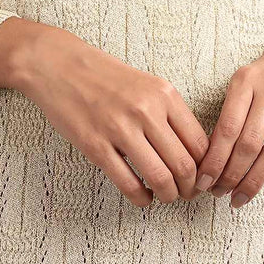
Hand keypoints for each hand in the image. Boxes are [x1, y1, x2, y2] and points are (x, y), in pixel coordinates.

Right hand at [14, 23, 209, 206]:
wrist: (59, 65)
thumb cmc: (104, 75)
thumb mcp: (146, 83)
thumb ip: (169, 112)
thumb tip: (192, 151)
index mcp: (163, 93)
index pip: (199, 142)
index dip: (204, 168)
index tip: (201, 177)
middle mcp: (146, 110)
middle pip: (183, 164)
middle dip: (189, 188)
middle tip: (186, 193)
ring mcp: (119, 128)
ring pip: (160, 178)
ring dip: (168, 195)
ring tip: (165, 196)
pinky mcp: (95, 145)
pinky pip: (128, 183)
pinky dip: (141, 198)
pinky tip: (143, 197)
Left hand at [193, 29, 263, 208]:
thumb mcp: (248, 81)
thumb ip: (232, 112)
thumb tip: (211, 157)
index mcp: (247, 79)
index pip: (227, 127)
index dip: (214, 159)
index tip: (203, 181)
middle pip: (249, 142)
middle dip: (231, 175)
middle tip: (220, 195)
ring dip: (255, 181)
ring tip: (241, 198)